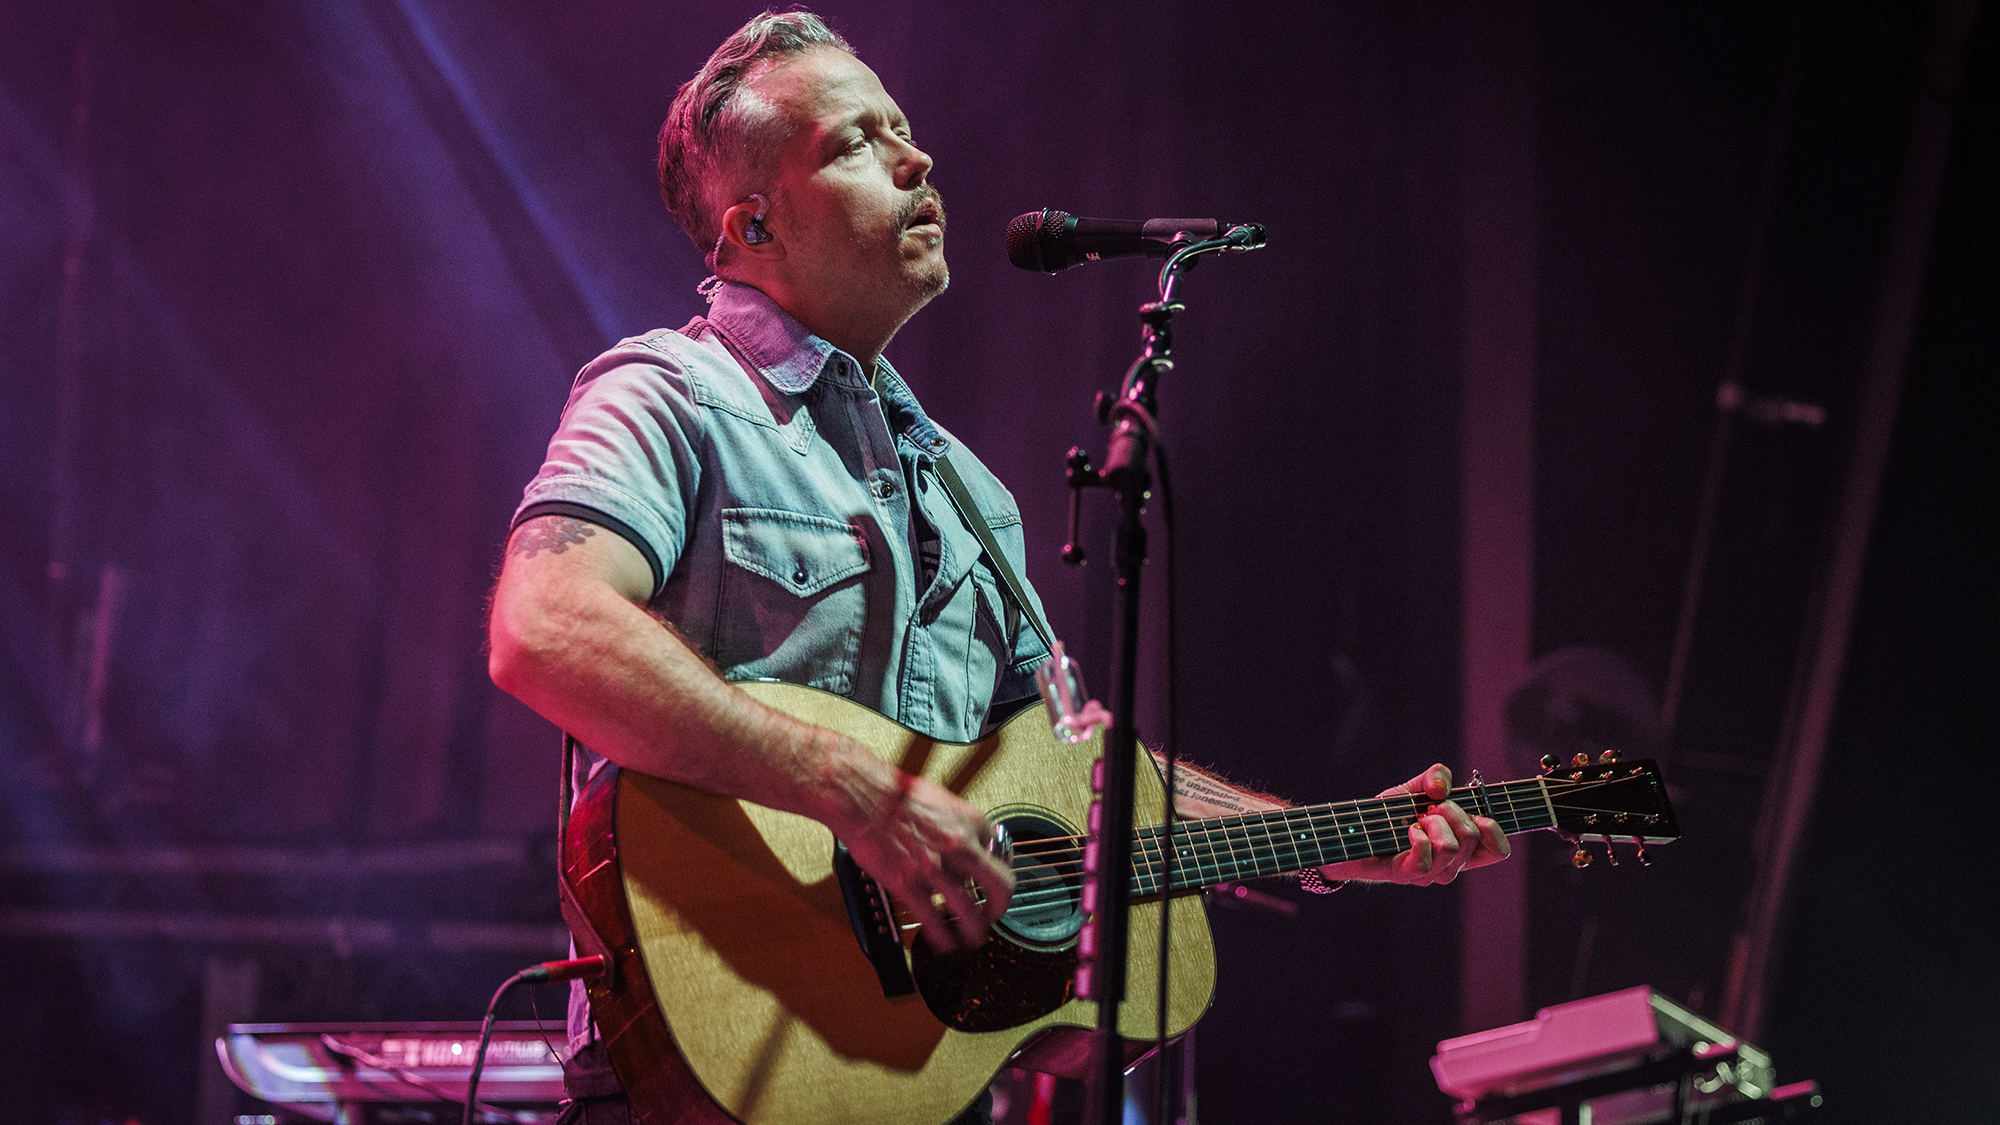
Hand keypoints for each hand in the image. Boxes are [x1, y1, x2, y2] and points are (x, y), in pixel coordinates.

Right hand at [838, 771, 1014, 951]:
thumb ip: (957, 822)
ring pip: (968, 911)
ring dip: (974, 930)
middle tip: (994, 915)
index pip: (999, 849)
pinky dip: (942, 937)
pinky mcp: (907, 883)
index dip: (997, 865)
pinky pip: (932, 919)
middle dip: (1000, 906)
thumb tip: (965, 836)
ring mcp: (934, 868)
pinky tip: (945, 943)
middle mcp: (958, 847)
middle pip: (998, 886)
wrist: (863, 796)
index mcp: (968, 821)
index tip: (990, 877)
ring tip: (973, 937)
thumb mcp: (941, 799)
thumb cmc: (895, 793)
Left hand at [1321, 765, 1509, 885]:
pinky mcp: (1407, 876)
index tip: (1470, 812)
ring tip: (1415, 821)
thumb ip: (1435, 776)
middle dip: (1450, 810)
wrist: (1354, 832)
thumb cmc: (1389, 815)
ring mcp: (1431, 874)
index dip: (1492, 827)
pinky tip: (1406, 830)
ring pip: (1450, 846)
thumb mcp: (1415, 788)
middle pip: (1473, 836)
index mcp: (1463, 848)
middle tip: (1428, 810)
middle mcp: (1452, 865)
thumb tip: (1441, 789)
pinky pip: (1424, 859)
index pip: (1499, 850)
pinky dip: (1415, 836)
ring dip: (1431, 823)